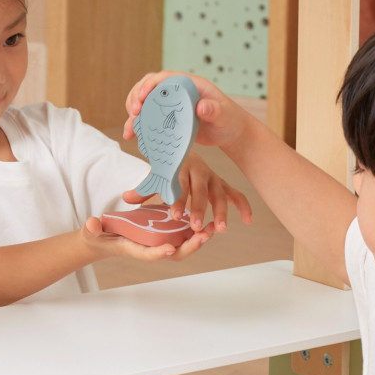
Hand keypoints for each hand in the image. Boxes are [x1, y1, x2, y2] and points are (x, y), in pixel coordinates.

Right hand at [78, 216, 211, 264]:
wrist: (104, 239)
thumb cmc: (98, 235)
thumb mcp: (93, 232)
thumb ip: (93, 228)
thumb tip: (92, 224)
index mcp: (135, 249)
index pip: (148, 254)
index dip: (159, 253)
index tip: (169, 248)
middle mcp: (151, 249)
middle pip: (174, 253)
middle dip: (190, 246)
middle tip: (204, 235)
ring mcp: (159, 243)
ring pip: (184, 245)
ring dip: (199, 238)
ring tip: (214, 227)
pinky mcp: (164, 235)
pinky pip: (184, 236)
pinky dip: (197, 231)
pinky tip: (209, 220)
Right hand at [123, 71, 250, 151]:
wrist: (229, 133)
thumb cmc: (229, 120)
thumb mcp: (224, 115)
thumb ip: (214, 110)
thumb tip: (202, 107)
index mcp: (188, 84)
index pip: (164, 78)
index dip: (150, 85)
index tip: (142, 96)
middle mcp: (176, 92)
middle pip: (149, 88)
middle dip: (136, 97)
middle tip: (134, 112)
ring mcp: (170, 105)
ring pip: (145, 103)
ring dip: (133, 113)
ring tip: (130, 127)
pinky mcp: (167, 118)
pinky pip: (148, 119)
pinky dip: (137, 125)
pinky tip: (130, 135)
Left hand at [123, 152, 252, 233]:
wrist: (183, 145)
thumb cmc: (167, 166)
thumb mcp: (154, 175)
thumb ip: (143, 188)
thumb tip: (126, 198)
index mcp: (181, 167)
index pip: (178, 185)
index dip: (177, 200)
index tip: (174, 216)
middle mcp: (200, 171)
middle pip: (200, 192)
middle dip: (198, 210)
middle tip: (195, 227)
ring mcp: (213, 178)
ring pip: (219, 195)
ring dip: (221, 211)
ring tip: (220, 229)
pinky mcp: (222, 183)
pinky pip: (235, 194)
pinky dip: (243, 205)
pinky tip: (248, 220)